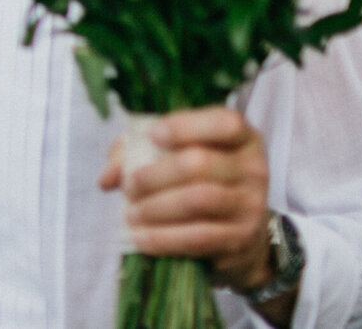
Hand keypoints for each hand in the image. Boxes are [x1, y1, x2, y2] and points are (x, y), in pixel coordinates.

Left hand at [98, 106, 273, 291]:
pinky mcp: (242, 238)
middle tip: (130, 187)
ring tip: (131, 214)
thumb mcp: (172, 155)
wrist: (237, 234)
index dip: (186, 126)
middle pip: (200, 163)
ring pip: (198, 200)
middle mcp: (254, 168)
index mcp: (240, 138)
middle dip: (154, 176)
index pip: (225, 123)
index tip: (153, 134)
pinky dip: (164, 238)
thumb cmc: (197, 182)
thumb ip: (136, 152)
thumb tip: (108, 176)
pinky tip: (142, 238)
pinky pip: (200, 237)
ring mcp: (252, 204)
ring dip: (155, 207)